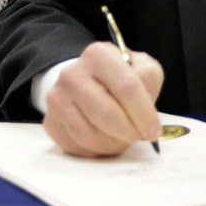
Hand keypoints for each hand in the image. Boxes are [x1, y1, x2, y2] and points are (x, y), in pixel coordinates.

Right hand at [43, 42, 163, 157]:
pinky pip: (77, 146)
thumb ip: (148, 79)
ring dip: (113, 144)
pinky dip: (97, 151)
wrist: (86, 80)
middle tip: (138, 136)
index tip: (154, 131)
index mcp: (98, 55)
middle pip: (105, 114)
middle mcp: (72, 74)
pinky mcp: (50, 121)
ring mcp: (57, 98)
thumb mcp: (140, 67)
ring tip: (124, 139)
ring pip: (89, 135)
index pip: (126, 87)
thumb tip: (146, 106)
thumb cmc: (119, 75)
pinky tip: (106, 141)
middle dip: (128, 132)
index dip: (144, 114)